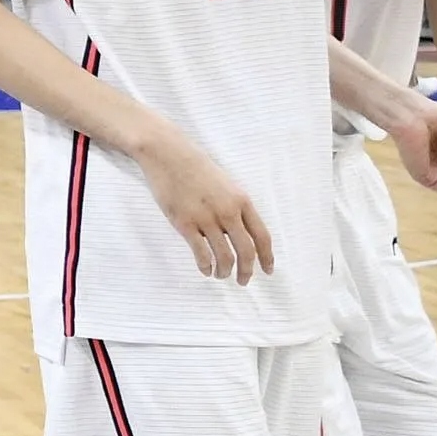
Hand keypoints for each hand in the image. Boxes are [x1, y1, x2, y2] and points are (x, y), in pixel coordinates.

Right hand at [135, 130, 276, 283]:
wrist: (168, 154)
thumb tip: (239, 234)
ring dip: (225, 271)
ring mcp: (206, 218)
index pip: (262, 236)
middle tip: (243, 281)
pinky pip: (201, 253)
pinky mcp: (185, 223)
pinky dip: (206, 267)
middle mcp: (228, 211)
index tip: (267, 271)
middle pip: (246, 251)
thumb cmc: (196, 168)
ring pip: (224, 256)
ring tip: (221, 275)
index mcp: (241, 201)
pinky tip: (205, 270)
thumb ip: (235, 208)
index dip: (267, 257)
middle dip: (247, 271)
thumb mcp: (226, 184)